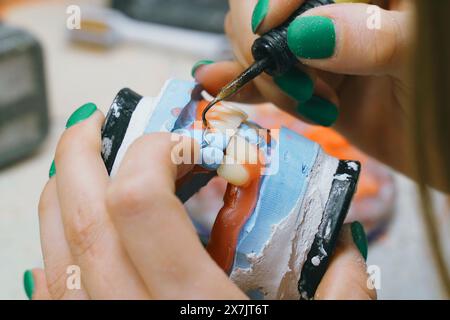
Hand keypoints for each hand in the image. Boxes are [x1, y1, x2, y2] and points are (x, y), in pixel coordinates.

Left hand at [27, 104, 374, 299]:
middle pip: (82, 217)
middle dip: (80, 155)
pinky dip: (54, 248)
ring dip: (60, 196)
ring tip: (78, 164)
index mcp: (195, 311)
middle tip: (93, 122)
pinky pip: (50, 293)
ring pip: (54, 250)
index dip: (150, 153)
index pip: (139, 204)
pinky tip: (70, 230)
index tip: (175, 138)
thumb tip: (345, 248)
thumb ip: (341, 292)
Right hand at [193, 0, 412, 175]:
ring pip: (261, 43)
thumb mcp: (424, 55)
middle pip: (267, 6)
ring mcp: (322, 50)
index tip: (266, 27)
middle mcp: (339, 12)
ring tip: (308, 103)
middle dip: (267, 43)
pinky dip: (244, 83)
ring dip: (264, 74)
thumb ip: (372, 36)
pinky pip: (268, 79)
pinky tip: (216, 82)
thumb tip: (307, 33)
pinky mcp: (312, 84)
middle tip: (301, 81)